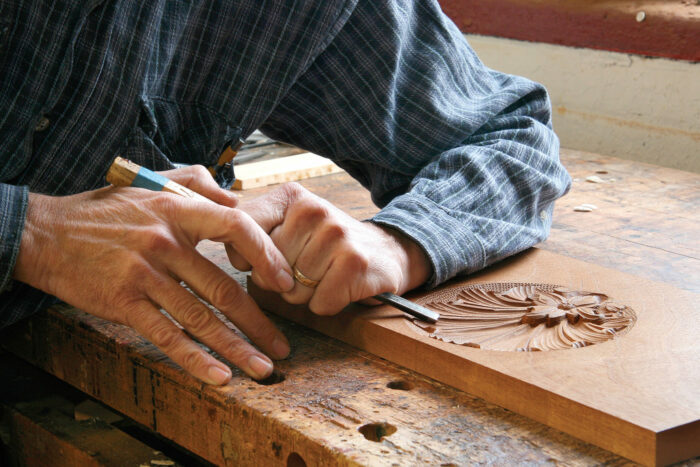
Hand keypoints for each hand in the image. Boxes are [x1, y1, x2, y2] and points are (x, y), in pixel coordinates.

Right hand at [13, 165, 294, 383]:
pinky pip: (167, 336)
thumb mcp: (152, 183)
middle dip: (259, 322)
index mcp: (177, 210)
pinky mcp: (123, 302)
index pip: (236, 227)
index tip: (286, 282)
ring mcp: (143, 275)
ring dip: (236, 347)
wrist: (46, 234)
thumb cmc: (106, 210)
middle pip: (223, 287)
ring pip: (200, 318)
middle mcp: (164, 242)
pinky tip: (219, 377)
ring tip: (262, 368)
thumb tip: (235, 200)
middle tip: (283, 346)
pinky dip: (195, 359)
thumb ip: (197, 181)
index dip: (267, 254)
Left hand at [228, 183, 430, 314]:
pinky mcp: (354, 262)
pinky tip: (341, 288)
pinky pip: (319, 303)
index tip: (262, 262)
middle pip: (267, 268)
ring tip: (325, 277)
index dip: (245, 256)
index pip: (244, 230)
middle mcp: (313, 209)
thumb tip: (235, 252)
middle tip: (305, 271)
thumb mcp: (290, 227)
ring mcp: (336, 234)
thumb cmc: (327, 246)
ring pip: (293, 291)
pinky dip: (327, 305)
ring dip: (306, 296)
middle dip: (281, 282)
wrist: (385, 252)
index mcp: (291, 198)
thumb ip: (256, 233)